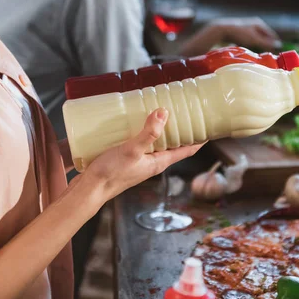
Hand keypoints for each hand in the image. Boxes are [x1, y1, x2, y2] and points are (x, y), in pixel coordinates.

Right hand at [82, 108, 204, 202]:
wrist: (89, 189)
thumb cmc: (111, 174)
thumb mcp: (132, 150)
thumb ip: (148, 133)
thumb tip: (164, 113)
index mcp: (159, 162)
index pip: (187, 150)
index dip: (200, 138)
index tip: (209, 125)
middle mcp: (152, 162)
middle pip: (174, 144)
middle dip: (181, 129)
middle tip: (185, 110)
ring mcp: (139, 161)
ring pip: (156, 142)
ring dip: (161, 128)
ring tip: (161, 109)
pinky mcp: (126, 158)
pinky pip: (141, 142)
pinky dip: (143, 130)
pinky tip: (134, 121)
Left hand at [208, 16, 281, 50]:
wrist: (221, 30)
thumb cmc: (239, 34)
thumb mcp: (254, 39)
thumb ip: (266, 43)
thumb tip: (279, 45)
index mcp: (259, 24)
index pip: (272, 35)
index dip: (274, 44)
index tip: (275, 54)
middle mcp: (254, 24)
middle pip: (263, 37)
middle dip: (265, 46)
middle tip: (266, 56)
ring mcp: (246, 28)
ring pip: (255, 40)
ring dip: (256, 47)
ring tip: (256, 54)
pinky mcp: (239, 33)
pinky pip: (248, 41)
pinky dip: (248, 46)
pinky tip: (247, 51)